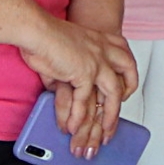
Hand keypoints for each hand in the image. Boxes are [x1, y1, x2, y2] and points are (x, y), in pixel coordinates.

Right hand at [21, 18, 137, 153]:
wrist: (35, 29)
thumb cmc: (43, 36)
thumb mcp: (63, 52)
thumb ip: (67, 71)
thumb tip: (59, 89)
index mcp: (100, 41)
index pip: (124, 57)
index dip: (126, 76)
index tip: (122, 91)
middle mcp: (103, 50)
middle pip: (128, 74)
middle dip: (127, 95)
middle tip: (117, 117)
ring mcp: (96, 62)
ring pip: (113, 95)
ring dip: (108, 118)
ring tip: (102, 136)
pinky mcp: (84, 72)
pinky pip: (85, 101)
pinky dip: (78, 117)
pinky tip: (72, 128)